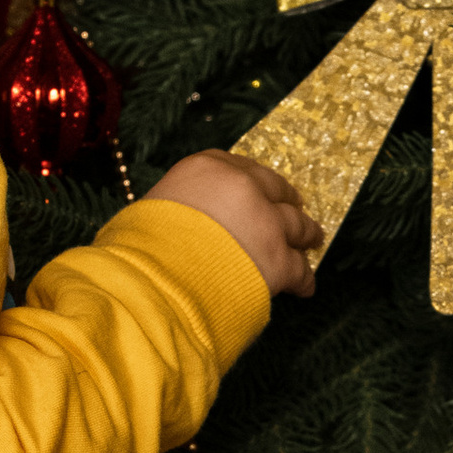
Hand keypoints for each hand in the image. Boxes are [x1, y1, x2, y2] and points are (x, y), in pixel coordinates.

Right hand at [144, 150, 319, 299]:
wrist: (153, 281)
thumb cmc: (140, 248)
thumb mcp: (153, 207)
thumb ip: (179, 202)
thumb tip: (183, 216)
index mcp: (208, 168)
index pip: (241, 166)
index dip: (256, 180)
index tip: (263, 187)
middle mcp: (243, 188)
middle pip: (275, 190)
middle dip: (286, 200)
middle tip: (295, 207)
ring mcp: (265, 223)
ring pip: (296, 224)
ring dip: (306, 232)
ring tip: (313, 239)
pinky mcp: (279, 261)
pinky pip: (300, 269)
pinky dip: (304, 278)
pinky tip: (306, 286)